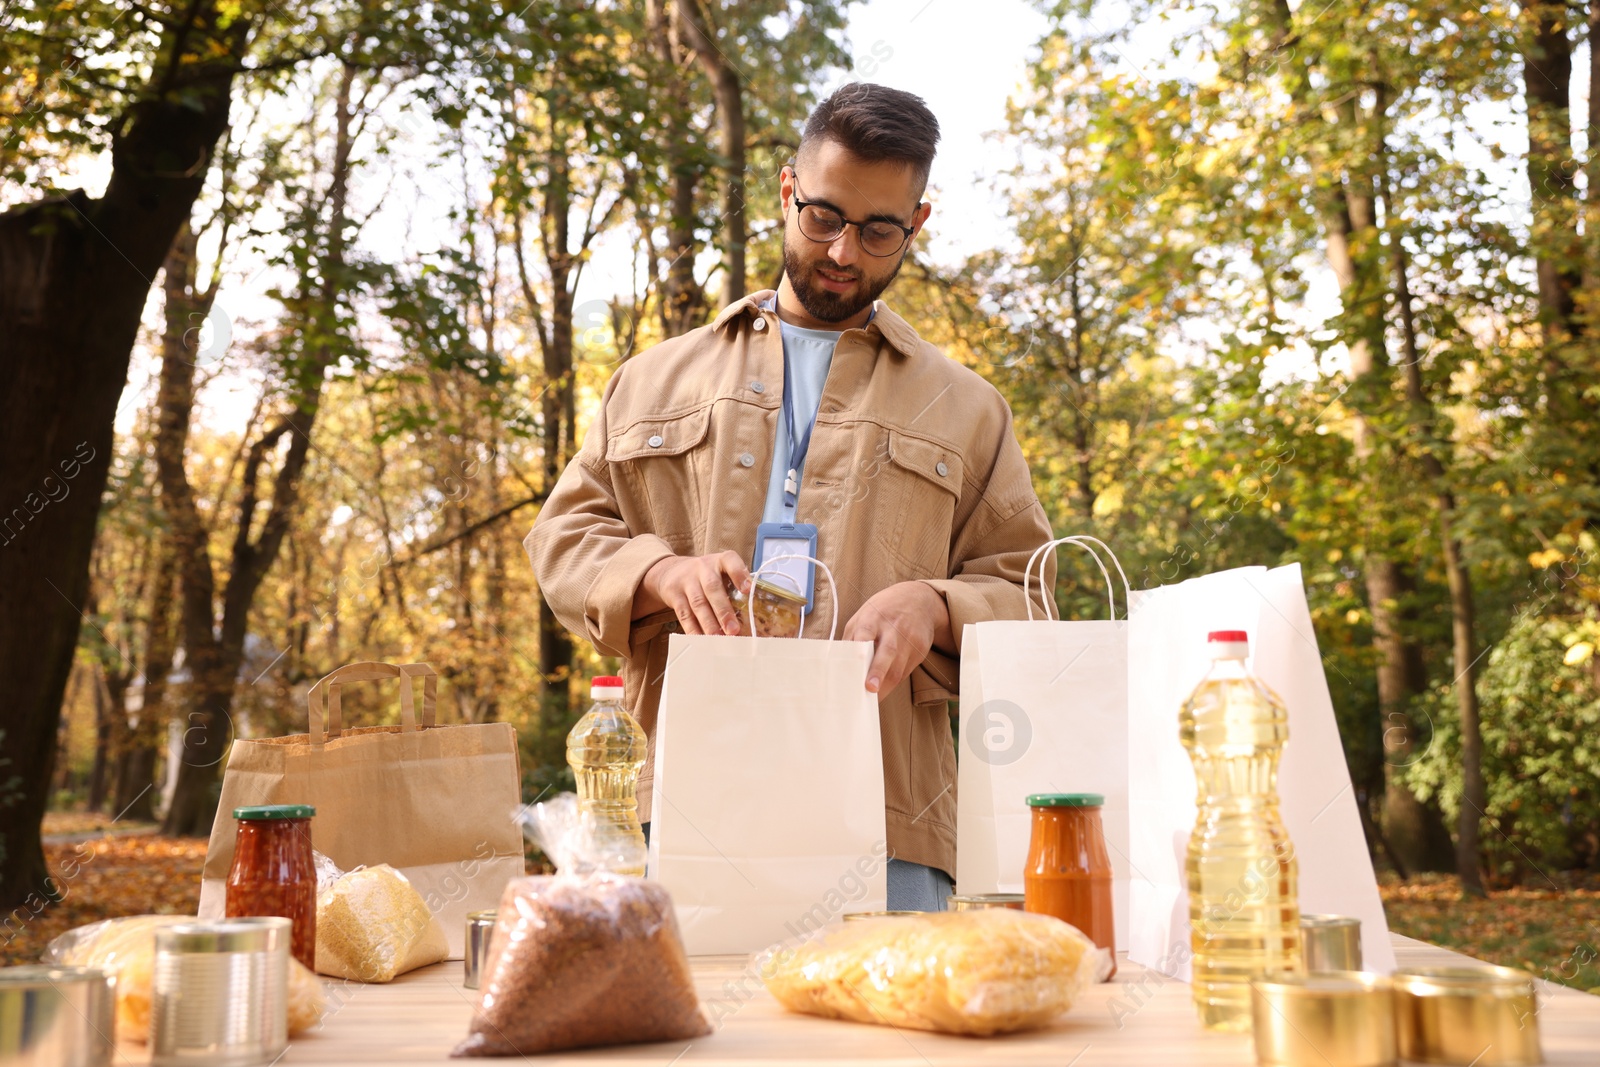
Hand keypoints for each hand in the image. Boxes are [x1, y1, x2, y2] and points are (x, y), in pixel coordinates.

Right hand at [637, 552, 752, 635]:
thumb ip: (735, 585)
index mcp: (719, 561)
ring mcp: (686, 581)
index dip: (739, 574)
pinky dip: (693, 629)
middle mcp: (702, 568)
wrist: (669, 571)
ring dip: (709, 623)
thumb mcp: (719, 570)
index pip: (730, 561)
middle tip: (733, 629)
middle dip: (723, 610)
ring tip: (718, 638)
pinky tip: (701, 640)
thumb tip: (754, 614)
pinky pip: (684, 614)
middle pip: (712, 588)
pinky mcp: (674, 595)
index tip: (748, 589)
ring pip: (698, 603)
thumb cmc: (705, 575)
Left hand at [842, 582, 952, 695]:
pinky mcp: (921, 649)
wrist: (918, 599)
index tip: (856, 667)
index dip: (861, 651)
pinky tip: (885, 687)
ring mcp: (909, 639)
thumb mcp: (863, 615)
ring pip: (899, 667)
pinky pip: (906, 670)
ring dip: (886, 685)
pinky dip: (894, 681)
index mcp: (873, 618)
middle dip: (878, 672)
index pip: (865, 633)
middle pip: (887, 652)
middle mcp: (893, 627)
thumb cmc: (883, 611)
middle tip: (870, 689)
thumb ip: (852, 638)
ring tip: (872, 699)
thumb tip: (840, 664)